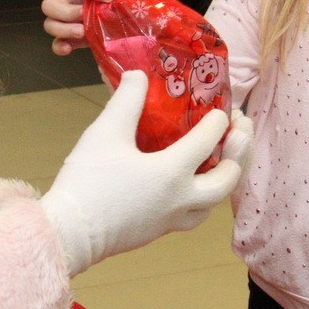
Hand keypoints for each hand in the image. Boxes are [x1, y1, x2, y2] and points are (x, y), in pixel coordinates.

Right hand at [41, 0, 154, 55]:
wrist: (131, 20)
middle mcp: (72, 2)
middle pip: (49, 3)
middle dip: (66, 11)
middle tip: (85, 16)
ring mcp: (68, 22)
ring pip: (49, 23)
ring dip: (63, 29)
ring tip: (82, 33)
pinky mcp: (72, 39)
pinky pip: (56, 43)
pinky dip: (59, 46)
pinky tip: (70, 49)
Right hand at [41, 71, 242, 274]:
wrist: (68, 233)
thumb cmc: (87, 182)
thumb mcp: (104, 133)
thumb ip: (126, 100)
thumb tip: (139, 75)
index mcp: (172, 172)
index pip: (208, 141)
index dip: (218, 121)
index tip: (220, 107)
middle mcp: (181, 198)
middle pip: (229, 178)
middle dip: (239, 152)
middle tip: (239, 131)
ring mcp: (173, 219)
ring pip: (216, 202)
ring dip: (227, 178)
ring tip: (224, 158)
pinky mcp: (160, 231)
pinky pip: (196, 214)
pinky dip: (205, 197)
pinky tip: (193, 185)